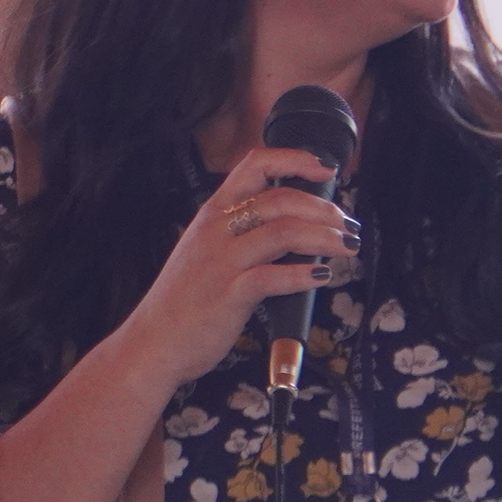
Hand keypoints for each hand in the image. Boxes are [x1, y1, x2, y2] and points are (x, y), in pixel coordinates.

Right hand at [104, 146, 358, 392]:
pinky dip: (303, 275)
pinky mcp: (229, 295)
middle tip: (348, 225)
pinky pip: (273, 277)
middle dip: (324, 208)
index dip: (295, 159)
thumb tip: (291, 225)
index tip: (325, 169)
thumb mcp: (205, 250)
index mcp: (212, 213)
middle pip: (281, 199)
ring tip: (347, 247)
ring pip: (285, 233)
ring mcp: (222, 261)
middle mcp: (217, 230)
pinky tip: (321, 277)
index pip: (255, 165)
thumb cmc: (184, 300)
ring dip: (325, 237)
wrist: (153, 342)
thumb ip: (240, 232)